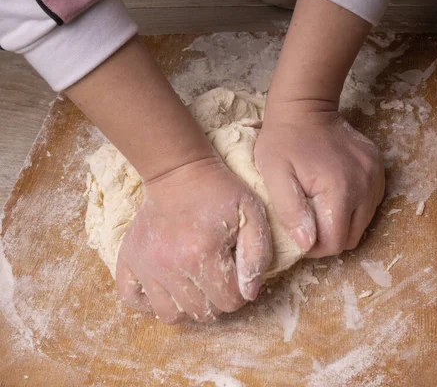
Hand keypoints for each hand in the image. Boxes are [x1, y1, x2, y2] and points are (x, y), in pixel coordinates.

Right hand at [115, 157, 271, 323]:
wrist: (179, 172)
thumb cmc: (219, 193)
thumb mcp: (252, 214)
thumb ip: (257, 255)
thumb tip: (248, 293)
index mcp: (202, 252)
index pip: (230, 301)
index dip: (240, 291)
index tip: (237, 272)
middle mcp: (170, 264)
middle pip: (202, 313)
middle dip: (217, 300)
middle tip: (218, 276)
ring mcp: (145, 265)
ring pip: (171, 315)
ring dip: (188, 306)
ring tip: (195, 283)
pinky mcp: (128, 261)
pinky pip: (133, 301)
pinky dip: (151, 302)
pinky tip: (167, 287)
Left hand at [254, 101, 384, 257]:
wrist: (305, 108)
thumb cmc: (283, 142)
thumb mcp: (274, 176)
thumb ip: (290, 212)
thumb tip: (307, 243)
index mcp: (340, 190)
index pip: (334, 243)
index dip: (314, 248)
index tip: (299, 234)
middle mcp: (365, 186)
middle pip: (352, 238)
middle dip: (329, 238)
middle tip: (308, 224)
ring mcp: (376, 177)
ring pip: (363, 224)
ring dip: (342, 224)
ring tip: (320, 208)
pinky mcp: (379, 170)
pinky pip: (370, 206)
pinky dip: (354, 209)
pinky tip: (335, 195)